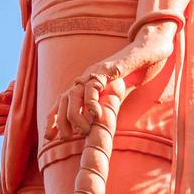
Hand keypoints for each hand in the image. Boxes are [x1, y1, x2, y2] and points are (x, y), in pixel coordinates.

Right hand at [0, 81, 14, 135]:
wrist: (27, 111)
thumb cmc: (19, 98)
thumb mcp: (16, 90)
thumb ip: (11, 89)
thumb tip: (8, 94)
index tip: (1, 98)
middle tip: (9, 108)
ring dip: (0, 119)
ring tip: (11, 116)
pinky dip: (4, 128)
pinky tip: (12, 123)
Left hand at [45, 21, 176, 140]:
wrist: (145, 55)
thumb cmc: (129, 78)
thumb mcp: (111, 97)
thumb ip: (101, 110)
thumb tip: (95, 130)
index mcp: (82, 87)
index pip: (60, 103)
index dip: (51, 120)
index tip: (48, 137)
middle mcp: (83, 79)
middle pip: (62, 100)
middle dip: (61, 122)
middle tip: (68, 138)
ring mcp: (93, 74)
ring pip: (73, 95)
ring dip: (76, 116)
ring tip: (84, 131)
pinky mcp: (106, 70)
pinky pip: (93, 87)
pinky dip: (92, 103)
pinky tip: (97, 115)